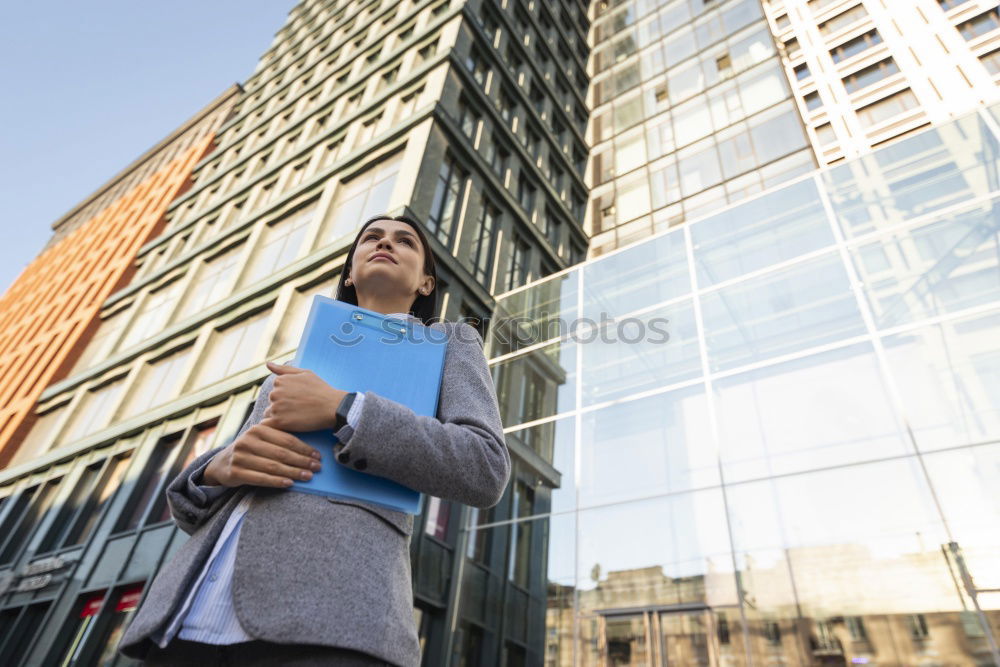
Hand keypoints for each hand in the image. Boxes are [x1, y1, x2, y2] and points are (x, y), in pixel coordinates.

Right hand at [203, 423, 321, 487]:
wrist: (221, 463)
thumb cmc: (250, 450)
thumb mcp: (261, 439)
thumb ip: (279, 439)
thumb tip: (310, 449)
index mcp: (258, 429)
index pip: (286, 439)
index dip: (304, 448)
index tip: (318, 456)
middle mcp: (248, 441)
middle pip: (281, 453)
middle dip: (302, 461)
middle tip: (317, 467)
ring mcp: (240, 457)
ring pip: (273, 466)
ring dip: (293, 472)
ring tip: (308, 476)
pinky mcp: (235, 472)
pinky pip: (261, 478)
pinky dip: (277, 481)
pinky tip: (289, 483)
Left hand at [262, 361, 347, 431]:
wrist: (332, 407)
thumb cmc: (321, 390)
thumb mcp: (305, 373)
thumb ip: (284, 369)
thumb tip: (268, 364)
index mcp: (279, 381)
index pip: (275, 391)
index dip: (287, 397)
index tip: (299, 399)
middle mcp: (275, 393)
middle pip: (272, 402)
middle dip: (282, 406)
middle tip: (299, 408)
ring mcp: (276, 407)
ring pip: (270, 414)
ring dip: (280, 416)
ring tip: (297, 416)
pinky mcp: (279, 422)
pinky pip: (269, 425)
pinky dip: (276, 426)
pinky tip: (289, 424)